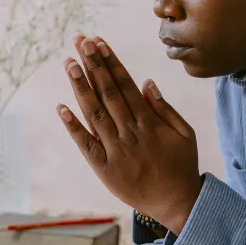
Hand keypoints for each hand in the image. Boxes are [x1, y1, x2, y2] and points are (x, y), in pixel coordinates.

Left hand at [57, 35, 201, 234]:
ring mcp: (115, 150)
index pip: (125, 84)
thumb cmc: (182, 165)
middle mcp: (130, 132)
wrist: (177, 204)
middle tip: (80, 41)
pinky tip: (61, 107)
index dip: (110, 62)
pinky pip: (85, 144)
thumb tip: (146, 82)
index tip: (99, 42)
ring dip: (80, 87)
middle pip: (107, 92)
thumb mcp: (184, 133)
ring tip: (68, 63)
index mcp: (149, 122)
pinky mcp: (104, 168)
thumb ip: (165, 108)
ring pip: (94, 113)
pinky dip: (73, 126)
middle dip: (92, 64)